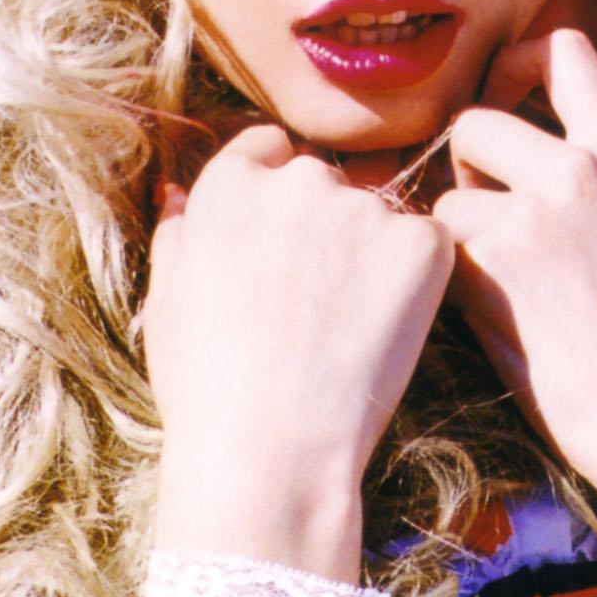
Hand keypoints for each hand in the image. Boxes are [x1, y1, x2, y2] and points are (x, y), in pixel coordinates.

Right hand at [145, 126, 453, 579]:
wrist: (269, 447)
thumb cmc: (207, 387)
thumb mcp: (168, 301)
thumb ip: (180, 233)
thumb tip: (180, 193)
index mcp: (230, 183)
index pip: (269, 150)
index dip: (275, 197)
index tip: (283, 248)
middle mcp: (298, 178)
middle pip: (324, 182)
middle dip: (323, 225)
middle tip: (315, 303)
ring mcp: (365, 207)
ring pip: (378, 217)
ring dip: (371, 253)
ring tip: (346, 329)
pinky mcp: (422, 244)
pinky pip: (427, 247)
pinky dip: (418, 282)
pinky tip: (385, 333)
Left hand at [433, 30, 596, 572]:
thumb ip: (579, 184)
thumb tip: (496, 160)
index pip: (566, 51)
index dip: (516, 62)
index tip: (500, 96)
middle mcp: (585, 166)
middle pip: (477, 119)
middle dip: (463, 170)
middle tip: (484, 227)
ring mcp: (541, 207)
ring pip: (449, 191)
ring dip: (454, 234)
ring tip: (499, 289)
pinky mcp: (500, 255)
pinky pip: (439, 245)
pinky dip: (449, 281)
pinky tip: (492, 319)